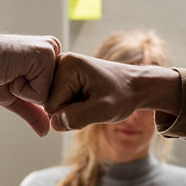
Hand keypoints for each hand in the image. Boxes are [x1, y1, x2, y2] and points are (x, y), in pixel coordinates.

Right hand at [0, 35, 60, 135]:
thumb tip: (45, 131)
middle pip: (57, 95)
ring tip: (10, 73)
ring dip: (26, 92)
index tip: (11, 78)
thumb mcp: (13, 96)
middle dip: (30, 95)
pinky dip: (22, 90)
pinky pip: (43, 94)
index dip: (30, 96)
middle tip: (10, 75)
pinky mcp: (45, 54)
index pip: (55, 94)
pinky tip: (10, 71)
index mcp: (48, 56)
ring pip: (51, 95)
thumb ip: (32, 111)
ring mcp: (50, 50)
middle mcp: (53, 49)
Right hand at [44, 53, 180, 131]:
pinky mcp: (63, 74)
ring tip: (91, 99)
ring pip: (53, 103)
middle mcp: (60, 61)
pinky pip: (58, 99)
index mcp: (68, 65)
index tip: (92, 105)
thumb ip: (77, 118)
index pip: (51, 105)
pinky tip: (87, 97)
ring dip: (71, 108)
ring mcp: (61, 67)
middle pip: (49, 103)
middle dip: (70, 110)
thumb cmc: (123, 96)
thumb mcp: (104, 111)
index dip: (70, 114)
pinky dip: (72, 104)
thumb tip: (54, 124)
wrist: (135, 85)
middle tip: (92, 103)